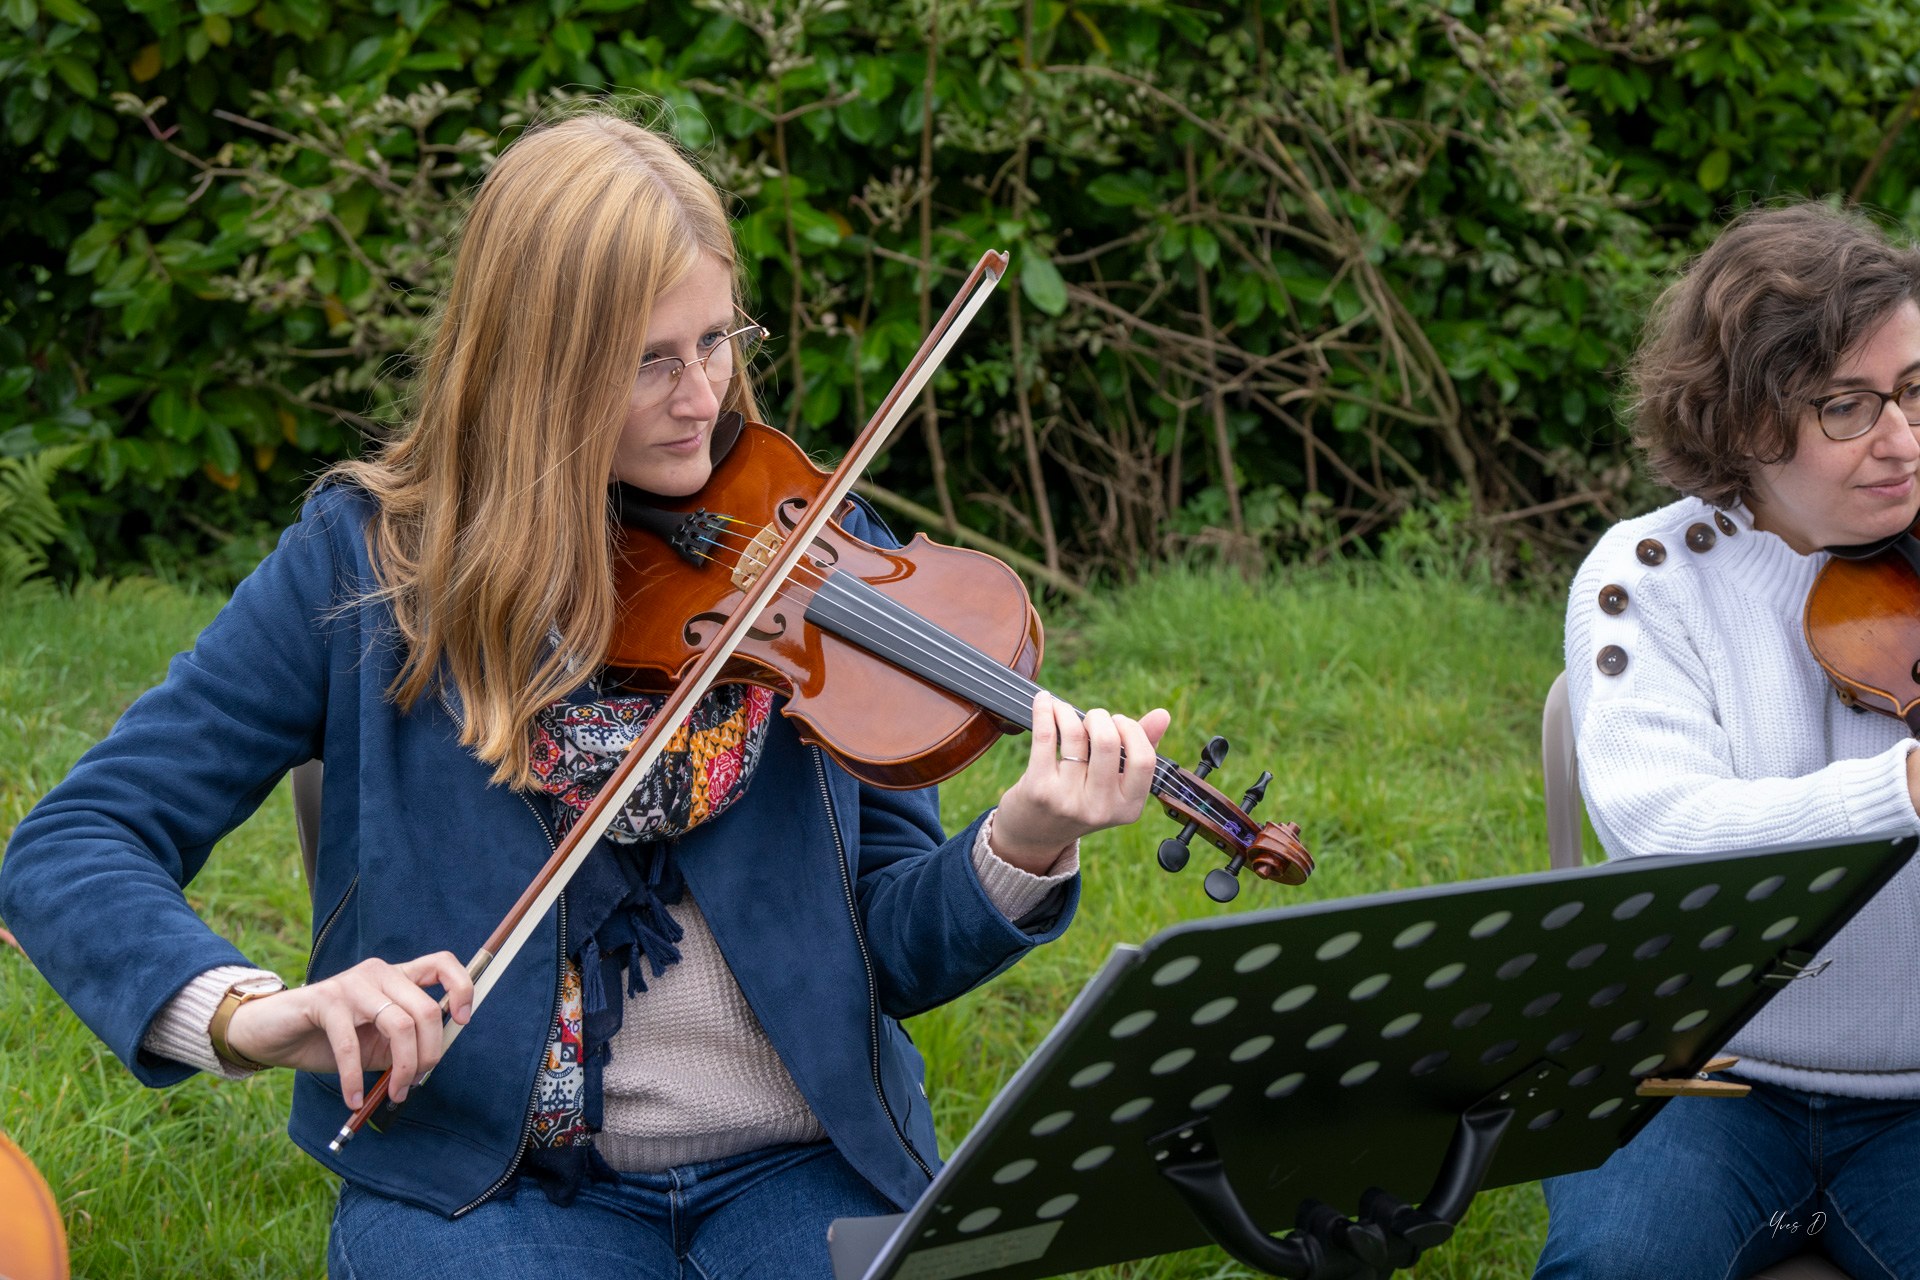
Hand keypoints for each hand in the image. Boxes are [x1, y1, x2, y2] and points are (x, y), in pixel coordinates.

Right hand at [224, 952, 473, 1106]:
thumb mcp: (378, 1043)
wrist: (276, 1033)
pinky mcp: (325, 1000)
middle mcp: (380, 972)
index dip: (461, 988)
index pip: (443, 964)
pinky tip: (354, 1100)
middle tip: (413, 1083)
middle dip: (429, 1053)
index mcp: (397, 977)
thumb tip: (435, 1059)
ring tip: (393, 1094)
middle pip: (426, 1009)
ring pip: (399, 1023)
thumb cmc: (332, 1039)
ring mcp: (353, 983)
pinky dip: (354, 1079)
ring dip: (403, 1068)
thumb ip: (407, 1044)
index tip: (464, 1020)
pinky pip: (351, 1044)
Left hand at [989, 691, 1170, 872]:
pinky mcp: (1039, 789)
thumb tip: (1162, 715)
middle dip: (1099, 718)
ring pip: (1075, 735)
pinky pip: (1045, 737)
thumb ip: (1139, 749)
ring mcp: (1068, 800)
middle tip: (1091, 719)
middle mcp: (1100, 808)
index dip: (1132, 731)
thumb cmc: (1081, 798)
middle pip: (1108, 742)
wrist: (1036, 833)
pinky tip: (1044, 701)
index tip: (1118, 723)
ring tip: (1064, 711)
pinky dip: (1045, 711)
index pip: (1144, 760)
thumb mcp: (1113, 784)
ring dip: (1068, 712)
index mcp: (1128, 808)